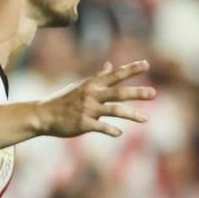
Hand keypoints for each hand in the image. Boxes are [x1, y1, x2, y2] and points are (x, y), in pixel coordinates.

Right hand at [38, 60, 154, 139]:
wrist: (44, 114)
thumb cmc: (64, 100)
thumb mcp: (81, 85)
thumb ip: (98, 77)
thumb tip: (109, 65)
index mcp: (92, 84)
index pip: (115, 75)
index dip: (131, 69)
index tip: (146, 64)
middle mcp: (92, 95)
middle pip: (119, 92)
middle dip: (137, 92)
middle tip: (154, 93)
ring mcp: (88, 109)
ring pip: (114, 110)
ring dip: (131, 114)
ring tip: (146, 119)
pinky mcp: (83, 124)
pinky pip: (101, 127)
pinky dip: (111, 130)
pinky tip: (120, 133)